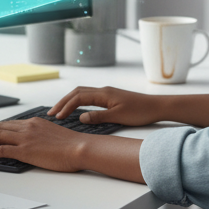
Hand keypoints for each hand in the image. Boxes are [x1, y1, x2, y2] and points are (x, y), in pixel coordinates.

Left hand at [0, 117, 86, 171]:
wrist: (79, 148)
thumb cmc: (73, 146)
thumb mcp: (55, 135)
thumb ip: (43, 136)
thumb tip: (37, 144)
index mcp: (36, 122)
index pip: (12, 123)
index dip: (0, 130)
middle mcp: (28, 126)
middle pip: (1, 127)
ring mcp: (25, 137)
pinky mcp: (24, 150)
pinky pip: (0, 149)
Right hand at [48, 86, 162, 126]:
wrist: (156, 106)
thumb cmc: (140, 111)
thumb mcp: (118, 117)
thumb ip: (98, 117)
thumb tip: (80, 117)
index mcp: (104, 94)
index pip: (78, 98)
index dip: (66, 106)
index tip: (57, 116)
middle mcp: (103, 90)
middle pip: (77, 92)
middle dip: (63, 102)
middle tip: (51, 113)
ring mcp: (107, 93)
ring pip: (82, 93)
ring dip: (69, 101)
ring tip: (60, 110)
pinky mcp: (110, 97)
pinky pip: (89, 96)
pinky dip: (78, 101)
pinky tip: (77, 109)